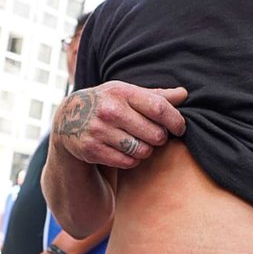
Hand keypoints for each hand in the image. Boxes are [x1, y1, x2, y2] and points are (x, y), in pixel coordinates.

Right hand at [53, 81, 187, 168]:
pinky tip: (125, 151)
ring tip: (138, 143)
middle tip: (154, 136)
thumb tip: (184, 94)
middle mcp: (109, 110)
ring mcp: (99, 130)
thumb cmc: (107, 104)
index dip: (175, 121)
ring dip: (145, 150)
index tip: (180, 128)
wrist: (68, 119)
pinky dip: (131, 160)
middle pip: (154, 134)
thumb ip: (156, 95)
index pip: (159, 108)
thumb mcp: (127, 94)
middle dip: (160, 138)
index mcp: (121, 92)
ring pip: (142, 151)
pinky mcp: (92, 149)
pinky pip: (127, 162)